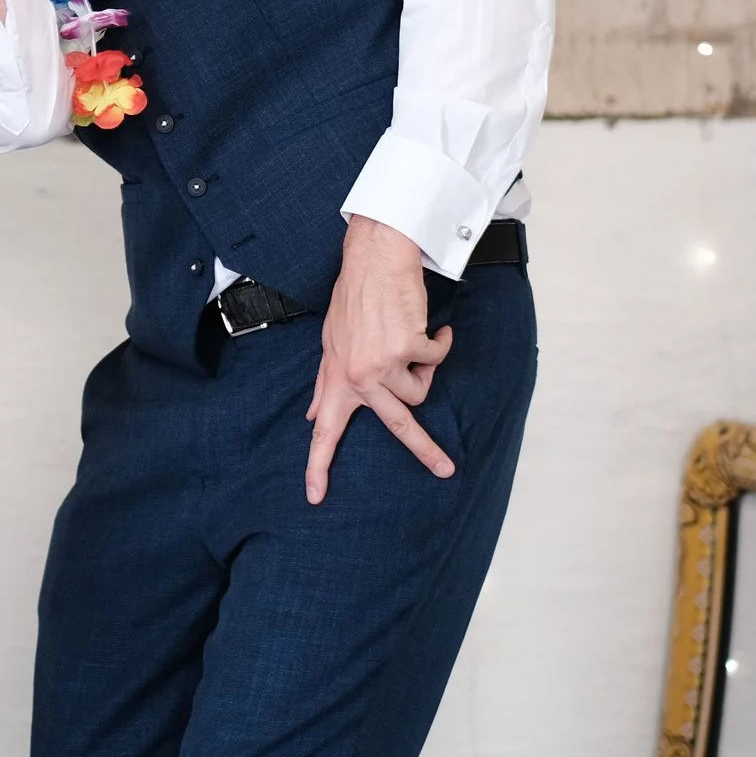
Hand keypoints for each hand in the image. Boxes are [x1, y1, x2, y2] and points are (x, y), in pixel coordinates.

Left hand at [303, 216, 453, 503]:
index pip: (323, 430)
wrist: (374, 260)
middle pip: (396, 425)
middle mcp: (358, 376)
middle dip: (426, 450)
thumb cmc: (355, 298)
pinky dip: (439, 341)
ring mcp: (383, 363)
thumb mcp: (331, 343)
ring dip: (425, 364)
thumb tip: (310, 416)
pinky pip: (436, 358)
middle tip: (445, 469)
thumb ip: (326, 382)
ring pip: (422, 388)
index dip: (318, 466)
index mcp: (337, 378)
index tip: (314, 496)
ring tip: (411, 338)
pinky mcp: (408, 348)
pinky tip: (428, 324)